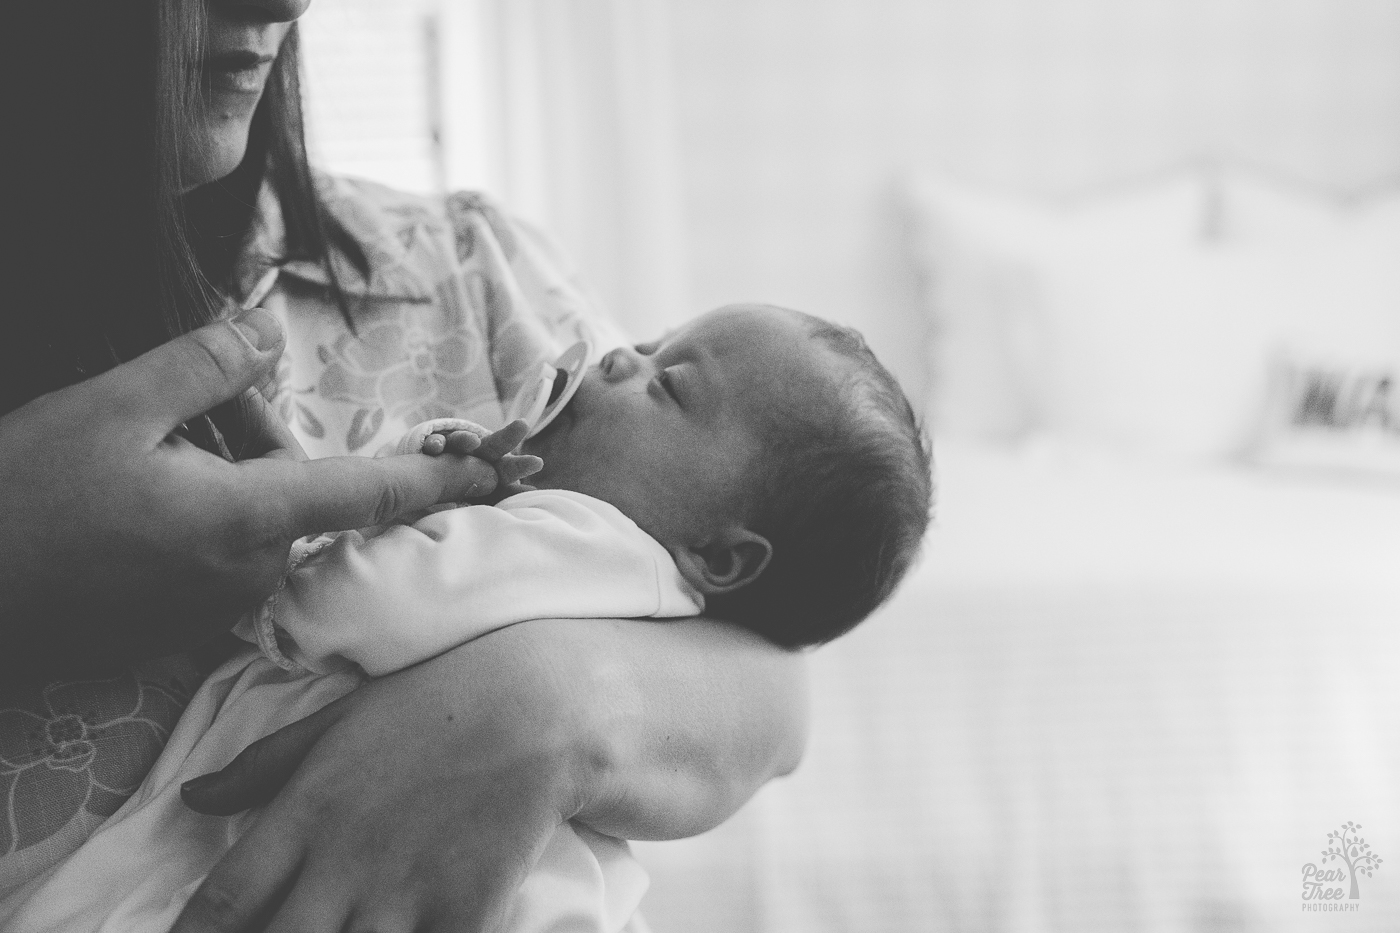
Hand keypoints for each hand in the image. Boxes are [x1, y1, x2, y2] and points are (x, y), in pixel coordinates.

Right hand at [0, 309, 505, 674]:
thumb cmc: (24, 500)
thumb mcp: (111, 408)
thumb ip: (205, 368)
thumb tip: (265, 333)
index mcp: (247, 521)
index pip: (371, 495)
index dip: (442, 479)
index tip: (502, 471)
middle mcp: (248, 574)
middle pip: (304, 496)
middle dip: (266, 446)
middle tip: (184, 416)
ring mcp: (214, 608)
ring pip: (262, 523)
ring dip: (233, 480)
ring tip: (137, 459)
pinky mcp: (181, 625)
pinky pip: (226, 555)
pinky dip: (209, 517)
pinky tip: (137, 497)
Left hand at [172, 618, 807, 931]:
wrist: (542, 704)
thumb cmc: (438, 700)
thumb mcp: (342, 720)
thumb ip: (263, 766)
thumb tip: (194, 797)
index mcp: (299, 818)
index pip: (218, 906)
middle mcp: (336, 868)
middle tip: (290, 930)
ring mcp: (399, 899)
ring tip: (354, 928)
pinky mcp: (460, 917)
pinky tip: (407, 930)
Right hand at [420, 419, 541, 495]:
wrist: (430, 486)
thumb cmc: (462, 497)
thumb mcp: (482, 499)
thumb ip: (498, 491)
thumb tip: (520, 488)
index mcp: (490, 472)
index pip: (507, 468)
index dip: (520, 466)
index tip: (537, 463)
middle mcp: (473, 457)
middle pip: (492, 446)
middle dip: (508, 437)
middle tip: (523, 425)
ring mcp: (452, 452)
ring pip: (461, 442)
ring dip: (467, 440)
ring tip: (471, 442)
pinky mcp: (432, 451)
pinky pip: (434, 445)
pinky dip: (436, 444)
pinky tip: (435, 448)